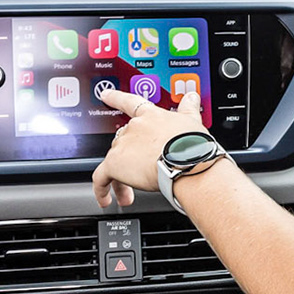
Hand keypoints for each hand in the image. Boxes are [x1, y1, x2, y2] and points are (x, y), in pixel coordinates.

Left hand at [91, 86, 205, 207]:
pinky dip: (101, 190)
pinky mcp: (114, 163)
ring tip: (130, 195)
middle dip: (130, 160)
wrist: (187, 162)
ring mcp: (122, 144)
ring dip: (122, 178)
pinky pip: (101, 178)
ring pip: (115, 162)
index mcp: (151, 116)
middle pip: (124, 142)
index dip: (116, 98)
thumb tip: (192, 97)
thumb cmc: (193, 145)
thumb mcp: (192, 122)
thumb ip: (188, 109)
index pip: (130, 103)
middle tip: (141, 175)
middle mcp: (134, 127)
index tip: (105, 94)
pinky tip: (106, 199)